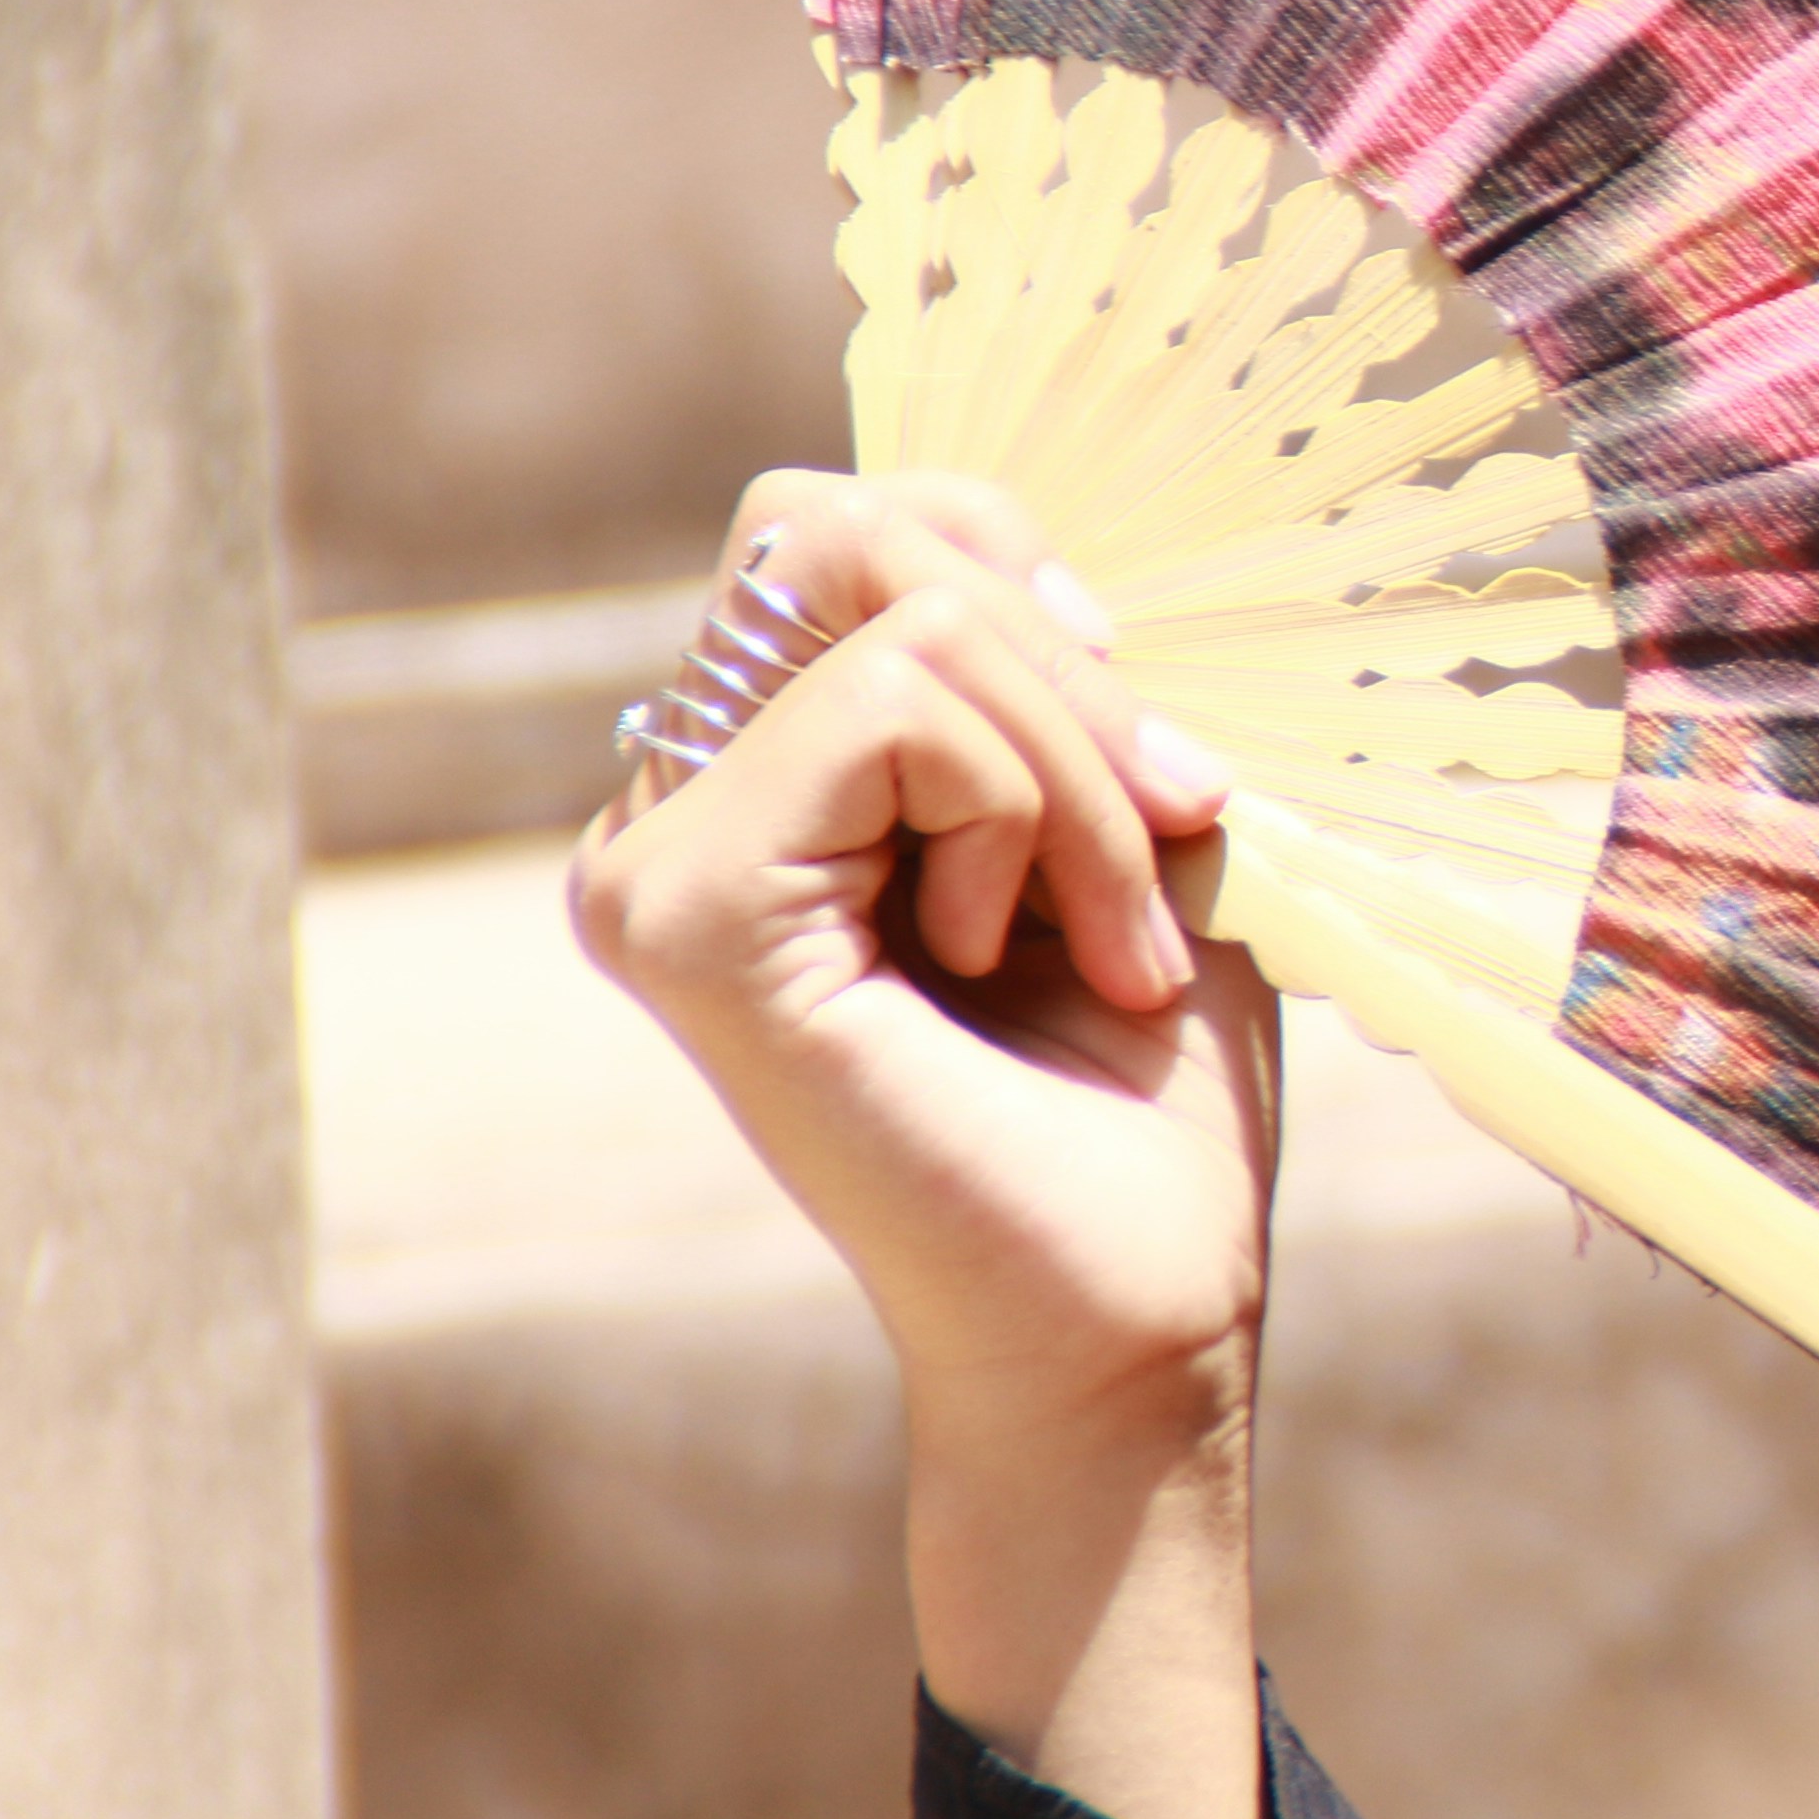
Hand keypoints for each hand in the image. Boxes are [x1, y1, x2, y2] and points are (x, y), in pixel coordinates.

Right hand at [569, 470, 1272, 1818]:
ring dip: (1077, 759)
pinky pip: (890, 704)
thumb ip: (1033, 648)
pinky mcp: (683, 912)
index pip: (856, 520)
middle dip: (1063, 655)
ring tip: (1112, 932)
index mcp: (757, 773)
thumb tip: (997, 513)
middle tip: (1165, 826)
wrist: (1144, 1305)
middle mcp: (670, 805)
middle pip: (849, 524)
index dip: (1036, 583)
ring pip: (897, 606)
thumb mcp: (1118, 799)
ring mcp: (653, 857)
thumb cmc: (1146, 1075)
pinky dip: (1030, 803)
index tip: (1160, 756)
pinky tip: (1027, 957)